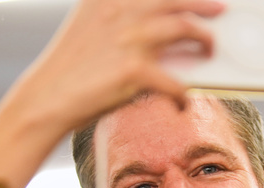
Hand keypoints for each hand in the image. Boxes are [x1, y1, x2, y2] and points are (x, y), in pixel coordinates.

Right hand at [19, 0, 225, 130]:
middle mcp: (120, 10)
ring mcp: (129, 38)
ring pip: (186, 28)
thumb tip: (167, 24)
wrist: (45, 100)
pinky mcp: (135, 70)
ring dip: (204, 39)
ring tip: (209, 48)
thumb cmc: (69, 69)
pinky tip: (182, 102)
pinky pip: (176, 81)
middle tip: (219, 9)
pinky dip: (183, 94)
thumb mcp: (89, 26)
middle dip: (203, 3)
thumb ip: (121, 16)